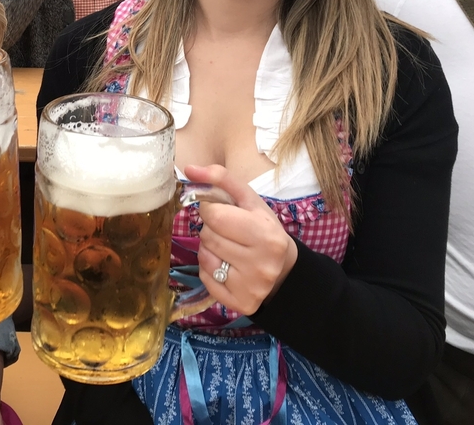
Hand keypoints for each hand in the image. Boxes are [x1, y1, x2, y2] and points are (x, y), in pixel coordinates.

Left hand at [188, 164, 297, 314]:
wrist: (284, 269)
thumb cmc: (262, 228)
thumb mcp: (248, 200)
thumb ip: (220, 179)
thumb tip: (189, 168)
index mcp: (265, 234)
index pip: (214, 215)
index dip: (211, 210)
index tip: (222, 213)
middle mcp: (261, 263)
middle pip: (208, 236)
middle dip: (211, 230)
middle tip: (228, 233)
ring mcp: (252, 287)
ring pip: (205, 257)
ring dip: (209, 248)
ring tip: (228, 248)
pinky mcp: (241, 304)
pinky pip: (206, 278)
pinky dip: (210, 270)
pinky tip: (226, 266)